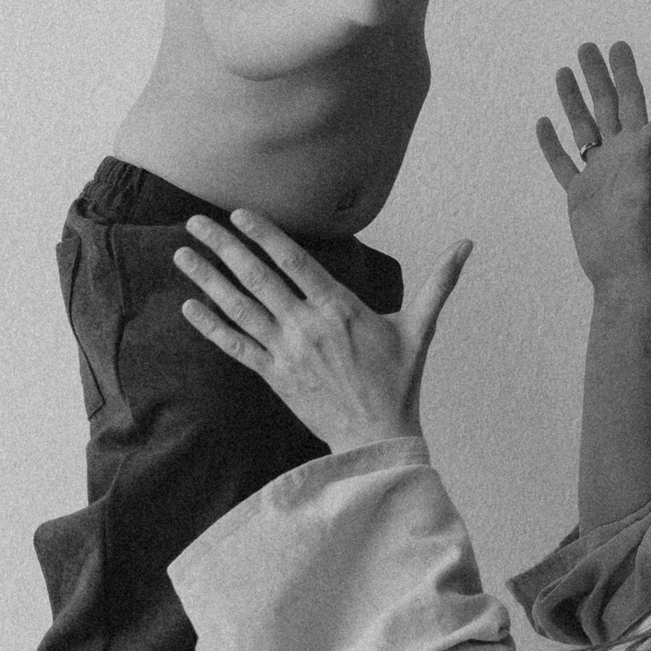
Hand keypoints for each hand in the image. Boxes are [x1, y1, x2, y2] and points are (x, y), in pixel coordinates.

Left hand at [174, 210, 472, 453]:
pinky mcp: (274, 376)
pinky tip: (189, 306)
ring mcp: (286, 351)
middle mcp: (306, 325)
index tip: (238, 213)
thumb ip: (440, 282)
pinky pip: (236, 346)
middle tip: (193, 221)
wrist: (378, 437)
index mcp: (339, 307)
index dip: (263, 235)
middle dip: (223, 247)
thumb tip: (468, 244)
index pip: (293, 261)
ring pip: (240, 308)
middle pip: (257, 278)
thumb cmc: (400, 380)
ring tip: (182, 254)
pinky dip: (211, 326)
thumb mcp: (421, 327)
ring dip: (207, 280)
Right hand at [535, 41, 650, 291]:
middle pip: (605, 108)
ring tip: (562, 71)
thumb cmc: (638, 240)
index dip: (625, 74)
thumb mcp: (643, 194)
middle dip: (597, 77)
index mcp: (636, 154)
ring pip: (583, 128)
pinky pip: (563, 162)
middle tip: (587, 46)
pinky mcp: (579, 195)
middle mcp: (617, 159)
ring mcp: (597, 175)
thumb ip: (646, 159)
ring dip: (574, 101)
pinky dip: (553, 143)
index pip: (631, 104)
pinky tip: (543, 123)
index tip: (618, 45)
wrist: (622, 274)